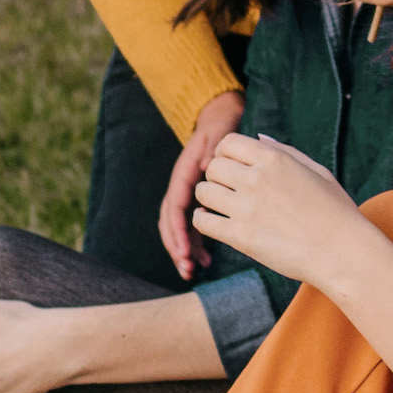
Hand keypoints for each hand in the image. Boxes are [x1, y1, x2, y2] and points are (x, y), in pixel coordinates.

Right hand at [162, 90, 245, 278]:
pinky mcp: (198, 201)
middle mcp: (182, 187)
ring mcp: (188, 195)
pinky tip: (205, 261)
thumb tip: (208, 165)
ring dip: (183, 249)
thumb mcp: (217, 135)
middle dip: (176, 246)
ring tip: (192, 271)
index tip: (184, 248)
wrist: (220, 121)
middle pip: (171, 221)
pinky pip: (192, 226)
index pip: (176, 204)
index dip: (178, 227)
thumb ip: (212, 148)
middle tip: (186, 268)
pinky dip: (196, 244)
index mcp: (184, 174)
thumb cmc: (221, 128)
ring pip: (179, 228)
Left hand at [190, 133, 359, 287]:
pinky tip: (215, 221)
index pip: (228, 143)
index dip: (226, 154)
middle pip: (213, 167)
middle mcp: (257, 179)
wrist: (343, 252)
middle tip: (229, 189)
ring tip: (222, 206)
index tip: (234, 166)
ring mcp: (247, 208)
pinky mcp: (240, 236)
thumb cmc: (336, 211)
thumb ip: (285, 152)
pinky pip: (202, 221)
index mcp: (275, 159)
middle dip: (217, 176)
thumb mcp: (317, 171)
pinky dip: (203, 220)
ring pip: (203, 192)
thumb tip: (258, 137)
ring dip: (209, 197)